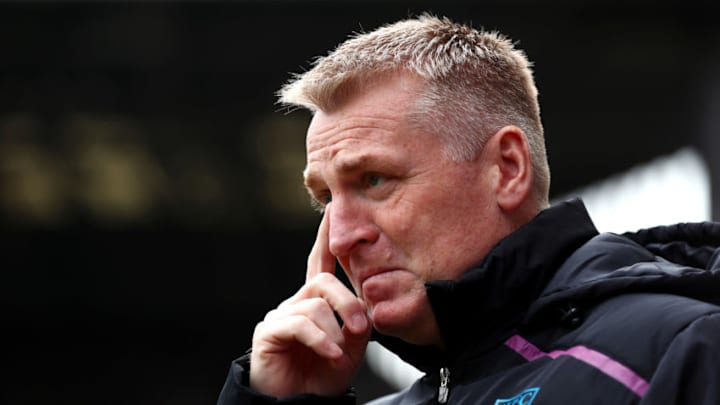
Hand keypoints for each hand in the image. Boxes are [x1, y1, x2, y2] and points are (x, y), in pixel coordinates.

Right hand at [249, 204, 371, 396]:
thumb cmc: (324, 375)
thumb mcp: (352, 346)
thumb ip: (357, 320)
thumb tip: (363, 306)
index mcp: (315, 302)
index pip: (319, 263)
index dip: (324, 238)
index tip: (330, 211)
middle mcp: (296, 303)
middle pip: (324, 282)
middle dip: (349, 303)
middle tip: (362, 328)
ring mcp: (281, 316)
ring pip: (316, 304)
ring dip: (336, 330)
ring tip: (340, 352)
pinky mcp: (269, 332)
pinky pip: (300, 324)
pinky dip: (321, 340)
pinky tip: (331, 355)